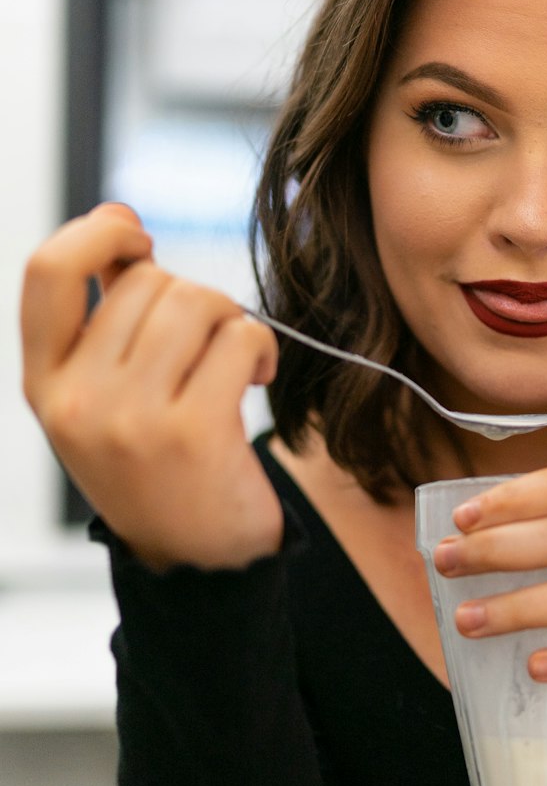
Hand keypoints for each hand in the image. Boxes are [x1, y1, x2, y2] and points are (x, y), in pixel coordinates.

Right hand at [20, 203, 282, 570]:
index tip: (136, 235)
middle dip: (192, 298)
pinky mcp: (194, 432)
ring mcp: (132, 418)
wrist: (198, 567)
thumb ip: (105, 320)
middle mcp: (78, 400)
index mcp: (45, 384)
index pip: (47, 272)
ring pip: (197, 301)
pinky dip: (261, 347)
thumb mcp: (103, 401)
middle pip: (148, 282)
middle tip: (207, 346)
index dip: (95, 233)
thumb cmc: (160, 470)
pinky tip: (257, 379)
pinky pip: (239, 338)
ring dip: (230, 321)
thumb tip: (119, 219)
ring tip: (234, 362)